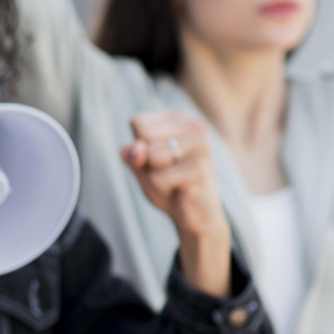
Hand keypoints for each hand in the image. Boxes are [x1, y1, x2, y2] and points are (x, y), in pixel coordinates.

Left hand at [122, 111, 232, 296]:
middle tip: (166, 173)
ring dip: (154, 176)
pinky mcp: (201, 168)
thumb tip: (137, 149)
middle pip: (144, 136)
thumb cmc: (166, 183)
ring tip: (173, 181)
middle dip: (146, 162)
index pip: (138, 123)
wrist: (194, 215)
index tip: (156, 159)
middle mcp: (195, 126)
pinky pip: (158, 178)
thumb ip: (132, 154)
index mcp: (179, 119)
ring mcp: (201, 146)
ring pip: (152, 156)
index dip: (139, 147)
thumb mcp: (140, 166)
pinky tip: (181, 191)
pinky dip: (161, 189)